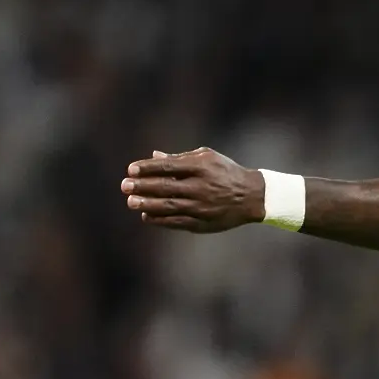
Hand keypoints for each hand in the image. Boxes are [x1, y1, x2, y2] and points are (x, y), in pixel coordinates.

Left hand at [120, 148, 264, 232]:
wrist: (253, 196)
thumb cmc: (226, 172)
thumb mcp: (208, 158)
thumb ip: (180, 158)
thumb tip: (154, 156)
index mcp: (202, 167)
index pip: (168, 167)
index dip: (147, 168)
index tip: (131, 169)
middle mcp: (201, 187)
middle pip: (165, 187)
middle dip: (142, 186)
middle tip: (125, 186)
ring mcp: (202, 206)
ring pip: (168, 206)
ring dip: (147, 204)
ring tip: (131, 202)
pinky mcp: (204, 222)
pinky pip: (177, 221)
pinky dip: (160, 219)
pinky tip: (147, 216)